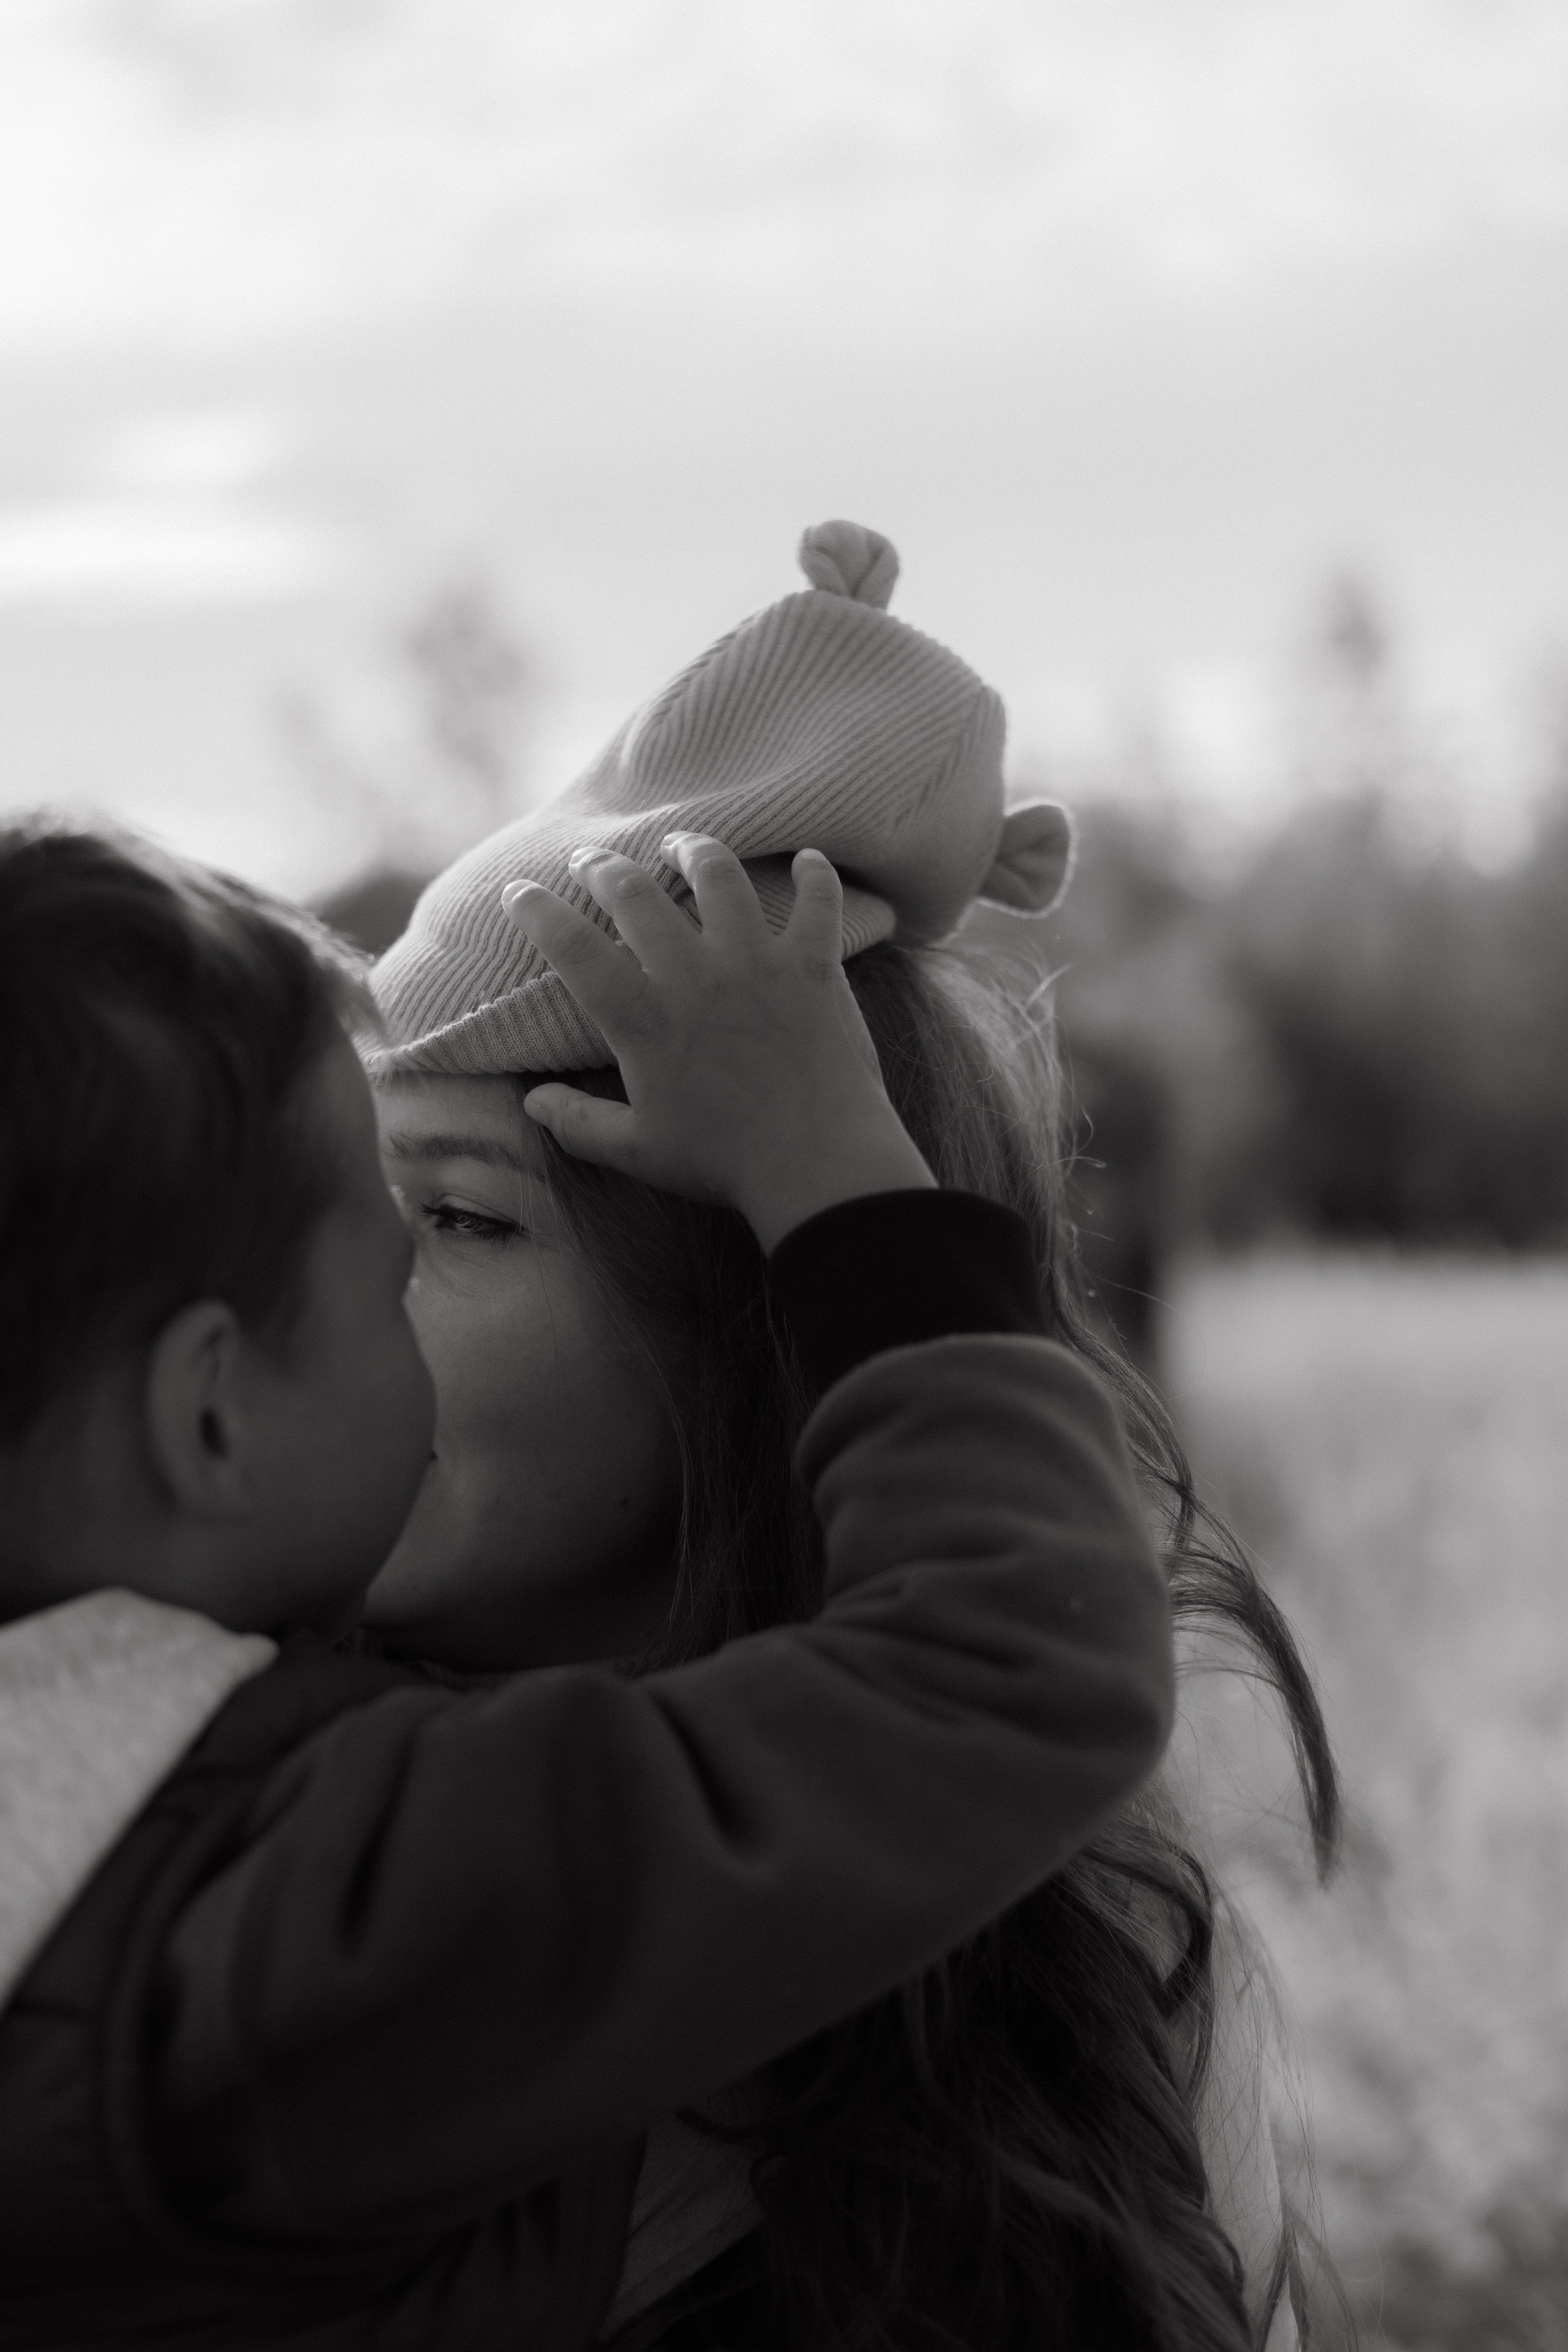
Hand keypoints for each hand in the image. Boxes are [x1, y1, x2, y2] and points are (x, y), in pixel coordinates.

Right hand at [501, 834, 934, 1250]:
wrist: (817, 1164)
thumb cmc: (724, 1163)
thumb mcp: (637, 1152)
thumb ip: (577, 1124)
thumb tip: (530, 1104)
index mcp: (643, 1019)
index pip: (572, 949)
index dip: (537, 912)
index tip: (518, 891)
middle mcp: (695, 976)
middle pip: (636, 895)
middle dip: (603, 868)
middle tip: (589, 861)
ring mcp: (757, 963)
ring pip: (719, 877)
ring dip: (693, 851)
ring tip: (680, 845)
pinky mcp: (813, 967)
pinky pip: (818, 903)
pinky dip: (816, 877)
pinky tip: (809, 860)